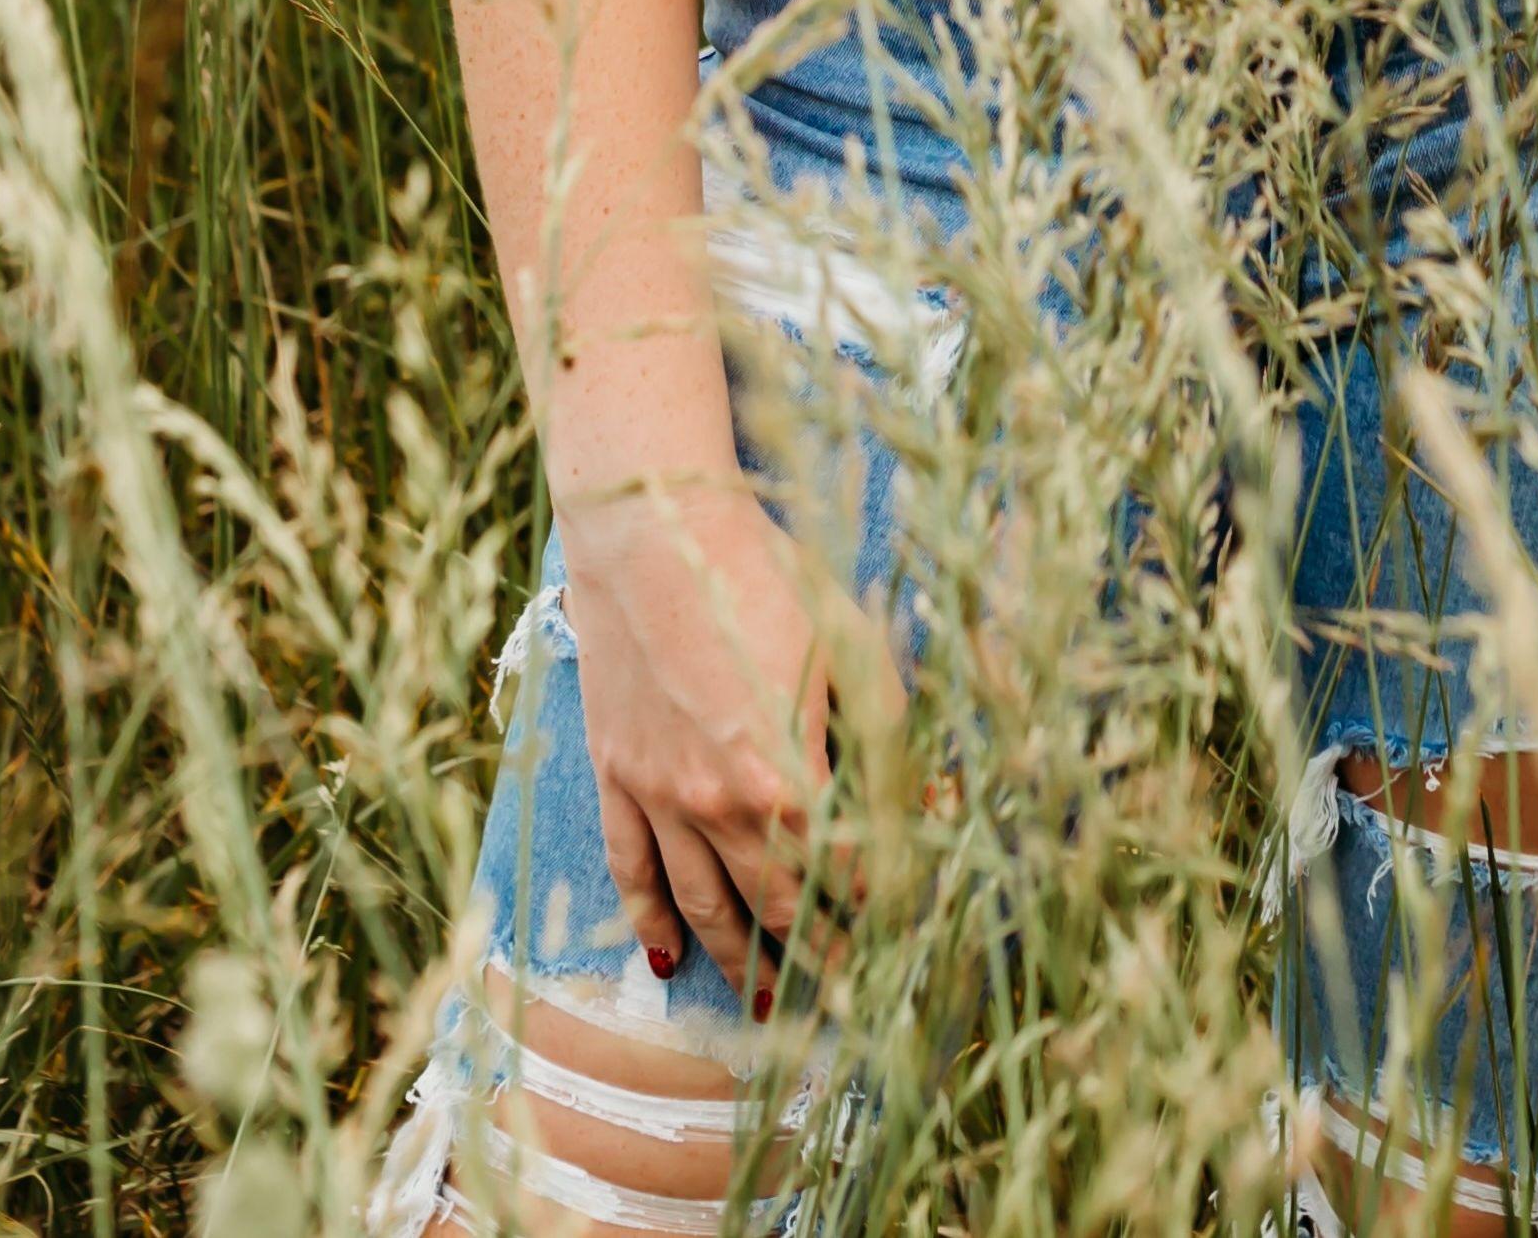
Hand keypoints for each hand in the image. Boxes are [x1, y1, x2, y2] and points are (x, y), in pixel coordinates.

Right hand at [557, 477, 890, 994]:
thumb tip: (919, 802)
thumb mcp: (851, 645)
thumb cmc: (766, 575)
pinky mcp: (618, 775)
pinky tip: (667, 958)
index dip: (875, 912)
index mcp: (789, 777)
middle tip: (845, 996)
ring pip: (705, 907)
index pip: (843, 877)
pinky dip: (649, 921)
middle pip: (778, 907)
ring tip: (769, 1005)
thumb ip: (884, 734)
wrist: (654, 531)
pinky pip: (633, 870)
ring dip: (740, 964)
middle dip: (817, 958)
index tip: (898, 938)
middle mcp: (722, 806)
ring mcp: (661, 797)